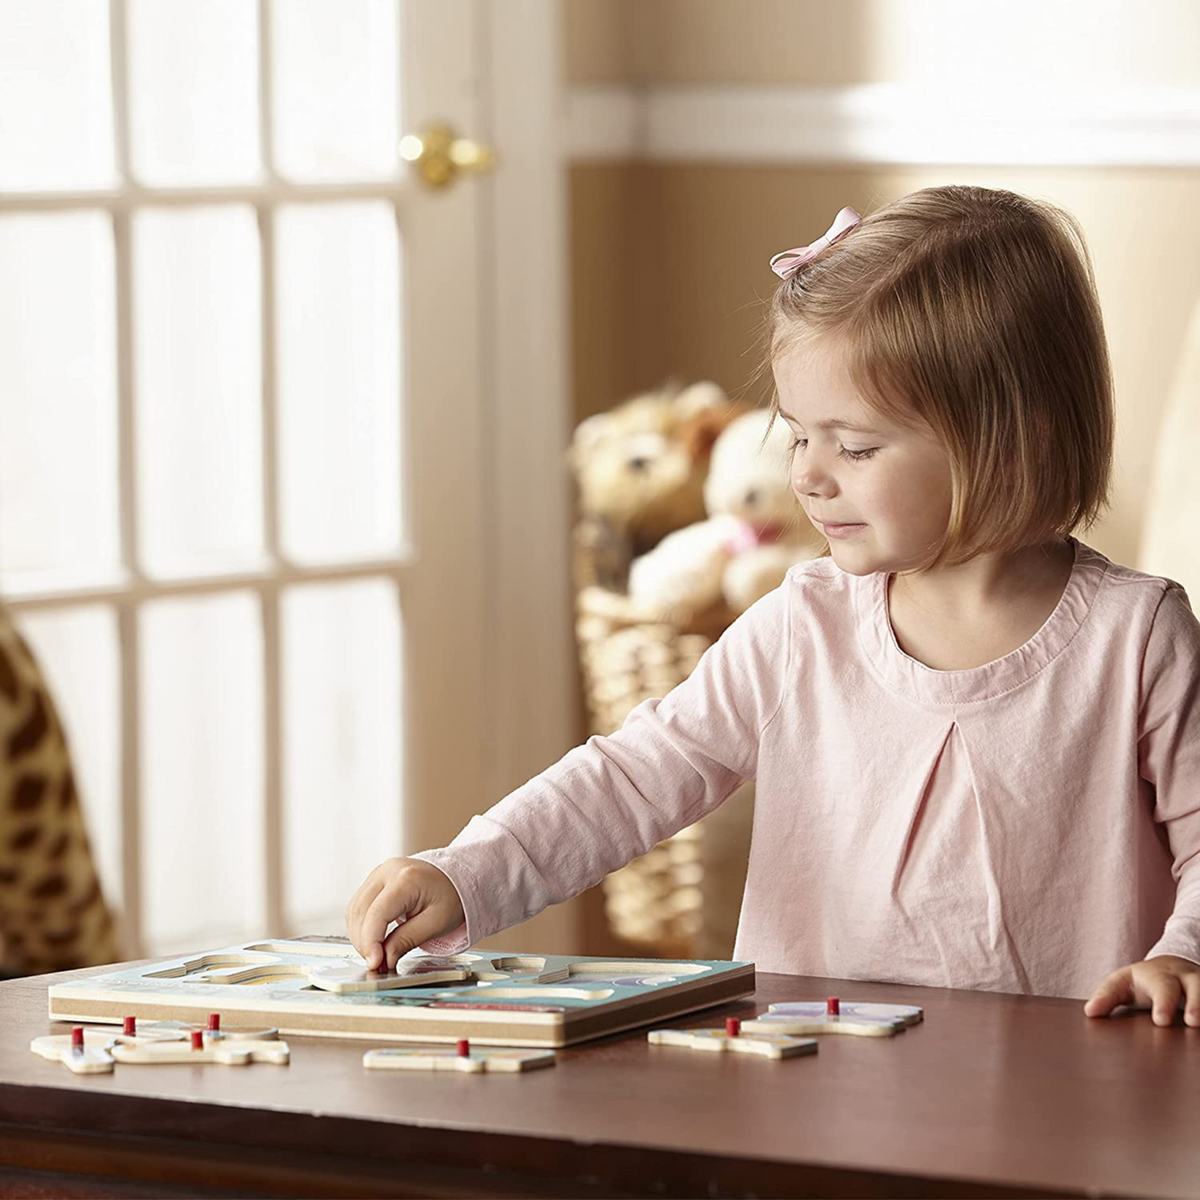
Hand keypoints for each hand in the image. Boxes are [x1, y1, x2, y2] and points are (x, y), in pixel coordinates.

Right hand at [344, 857, 465, 971]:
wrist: (456, 878)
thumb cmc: (451, 897)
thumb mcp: (436, 922)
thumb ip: (408, 940)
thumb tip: (384, 959)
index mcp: (407, 878)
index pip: (377, 913)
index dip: (371, 941)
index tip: (375, 963)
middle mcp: (387, 871)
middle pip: (361, 912)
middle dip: (364, 943)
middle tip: (377, 964)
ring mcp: (378, 874)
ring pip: (354, 910)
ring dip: (360, 936)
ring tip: (376, 954)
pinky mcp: (374, 881)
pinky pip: (358, 906)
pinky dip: (361, 926)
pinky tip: (373, 941)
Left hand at [1084, 955, 1199, 1025]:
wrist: (1171, 967)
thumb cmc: (1142, 982)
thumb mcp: (1122, 984)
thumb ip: (1107, 997)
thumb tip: (1090, 1013)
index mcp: (1158, 976)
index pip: (1160, 987)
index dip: (1162, 1003)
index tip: (1161, 1021)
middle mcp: (1184, 978)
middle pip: (1193, 986)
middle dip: (1194, 1003)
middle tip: (1191, 1022)